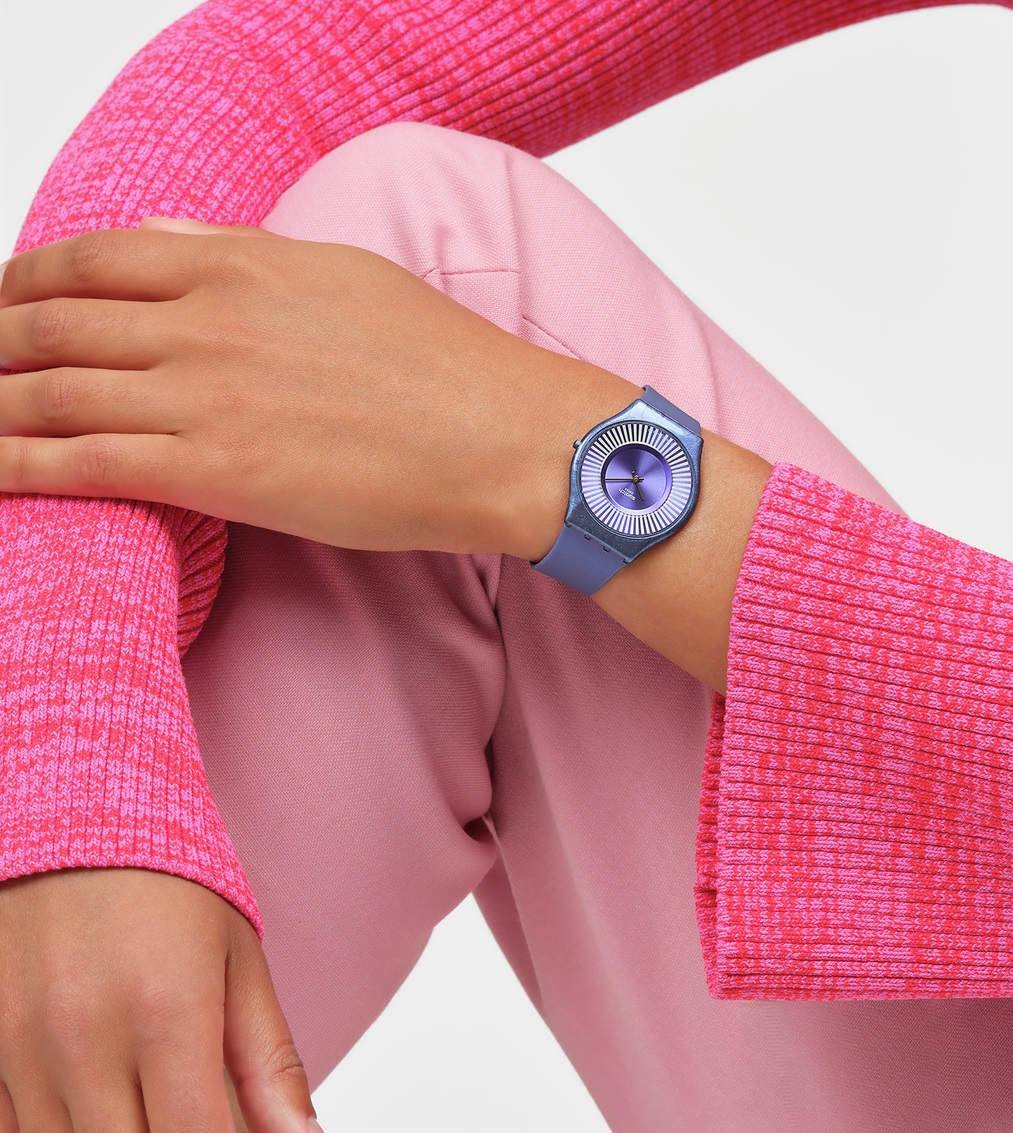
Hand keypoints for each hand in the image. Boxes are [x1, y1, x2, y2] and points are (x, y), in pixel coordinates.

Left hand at [0, 218, 639, 557]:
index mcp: (239, 263)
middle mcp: (207, 319)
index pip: (89, 259)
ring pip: (52, 392)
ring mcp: (206, 394)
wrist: (504, 438)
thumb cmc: (444, 364)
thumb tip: (166, 241)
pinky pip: (85, 463)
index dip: (23, 282)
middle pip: (53, 322)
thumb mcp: (343, 276)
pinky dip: (19, 465)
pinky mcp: (217, 471)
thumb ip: (241, 256)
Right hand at [0, 867, 318, 1132]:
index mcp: (168, 1011)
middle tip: (190, 1113)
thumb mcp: (238, 960)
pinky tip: (101, 1102)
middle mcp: (88, 1039)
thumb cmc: (170, 878)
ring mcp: (24, 1048)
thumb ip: (269, 1063)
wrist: (80, 807)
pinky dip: (59, 1131)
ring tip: (150, 1099)